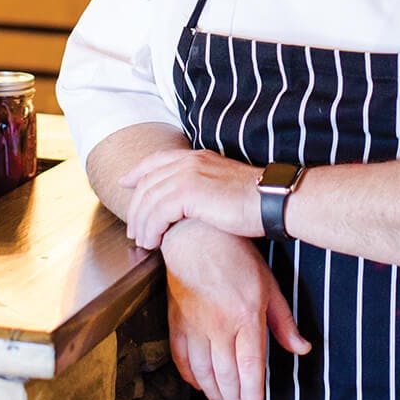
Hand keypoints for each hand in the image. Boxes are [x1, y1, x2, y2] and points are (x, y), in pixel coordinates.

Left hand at [122, 148, 262, 248]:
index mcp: (198, 157)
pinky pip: (157, 213)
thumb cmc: (256, 200)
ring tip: (143, 242)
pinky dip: (151, 229)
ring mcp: (188, 175)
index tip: (126, 182)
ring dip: (142, 224)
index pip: (157, 160)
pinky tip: (155, 241)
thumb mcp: (223, 185)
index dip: (138, 171)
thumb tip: (187, 205)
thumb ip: (202, 187)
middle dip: (136, 208)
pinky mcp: (188, 193)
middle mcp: (189, 161)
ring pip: (149, 199)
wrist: (273, 200)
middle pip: (147, 182)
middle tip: (134, 230)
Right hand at [160, 220, 310, 399]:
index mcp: (246, 315)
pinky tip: (199, 383)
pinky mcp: (177, 320)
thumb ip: (284, 321)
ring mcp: (196, 323)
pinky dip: (190, 376)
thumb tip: (302, 349)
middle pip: (226, 374)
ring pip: (203, 371)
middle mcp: (220, 324)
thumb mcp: (268, 284)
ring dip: (213, 392)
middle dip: (233, 399)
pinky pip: (181, 357)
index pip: (251, 366)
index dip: (252, 394)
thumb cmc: (237, 256)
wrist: (198, 234)